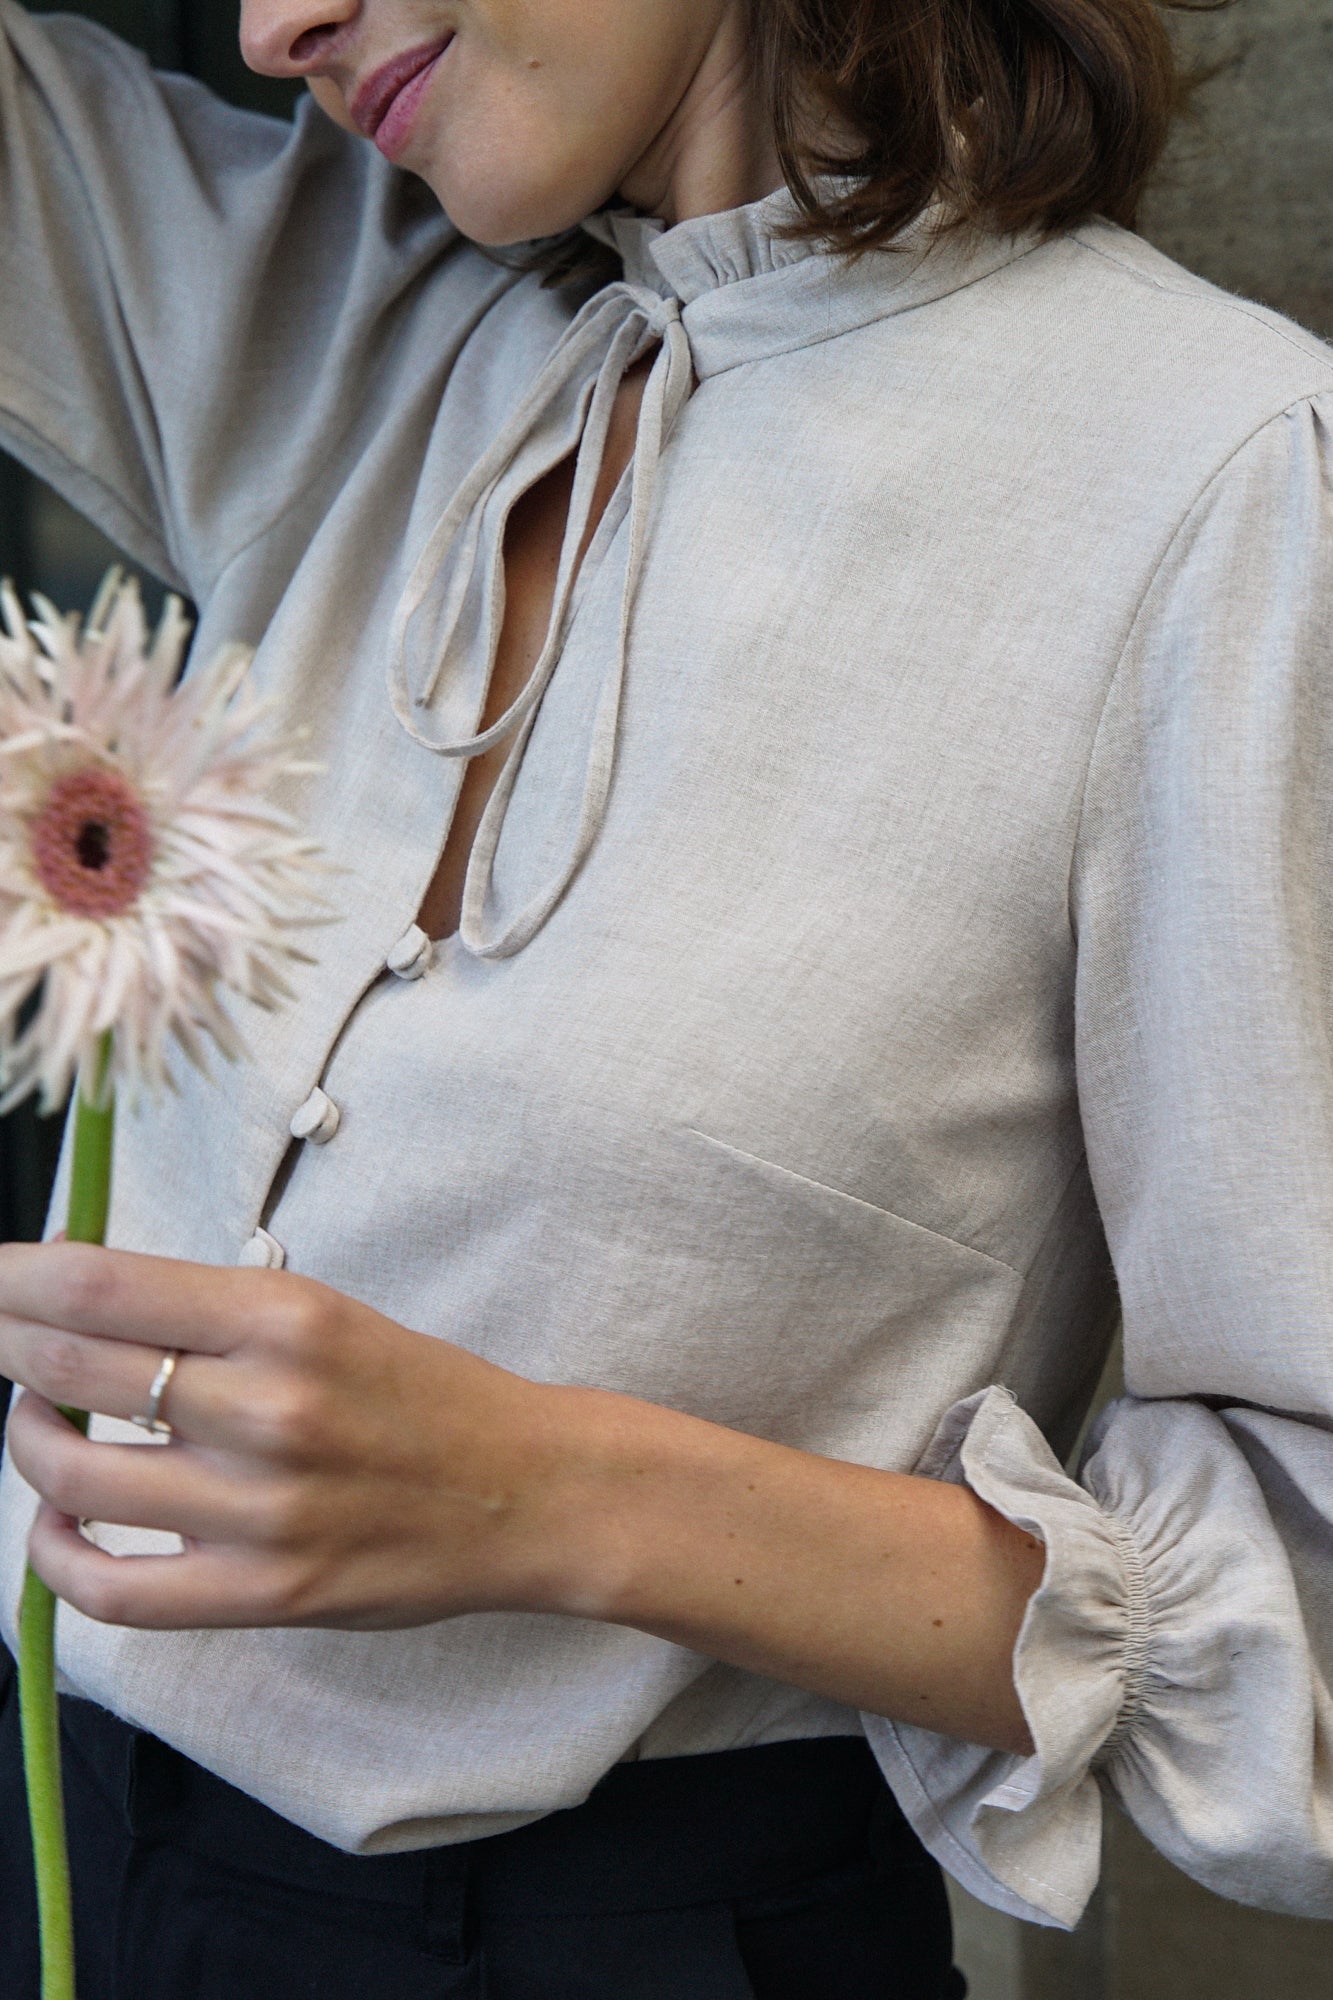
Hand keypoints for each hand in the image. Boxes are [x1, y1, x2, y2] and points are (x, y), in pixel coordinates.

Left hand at [0, 1241, 585, 1630]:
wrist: (523, 1492)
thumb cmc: (420, 1394)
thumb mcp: (326, 1315)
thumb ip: (207, 1310)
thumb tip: (73, 1291)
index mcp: (286, 1315)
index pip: (98, 1285)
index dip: (11, 1278)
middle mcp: (267, 1405)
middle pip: (67, 1363)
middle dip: (2, 1343)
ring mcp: (261, 1507)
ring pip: (71, 1473)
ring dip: (26, 1440)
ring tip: (38, 1420)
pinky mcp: (263, 1592)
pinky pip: (110, 1588)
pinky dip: (54, 1554)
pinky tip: (57, 1521)